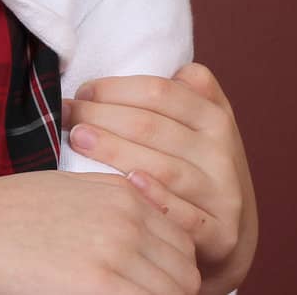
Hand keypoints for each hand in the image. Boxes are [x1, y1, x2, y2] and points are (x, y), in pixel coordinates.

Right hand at [0, 171, 200, 294]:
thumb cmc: (6, 215)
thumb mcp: (70, 193)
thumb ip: (114, 210)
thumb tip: (141, 248)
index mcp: (124, 194)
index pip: (181, 243)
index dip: (169, 272)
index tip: (147, 285)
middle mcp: (128, 219)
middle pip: (184, 273)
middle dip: (167, 292)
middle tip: (131, 293)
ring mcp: (116, 253)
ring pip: (172, 293)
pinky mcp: (99, 286)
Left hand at [64, 63, 256, 294]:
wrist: (230, 233)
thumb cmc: (196, 168)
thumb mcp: (199, 125)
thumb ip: (181, 92)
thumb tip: (142, 61)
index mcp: (215, 117)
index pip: (160, 92)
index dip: (114, 89)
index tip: (82, 92)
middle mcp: (222, 152)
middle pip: (152, 127)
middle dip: (101, 116)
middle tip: (66, 115)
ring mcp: (223, 194)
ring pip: (163, 167)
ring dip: (114, 151)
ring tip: (78, 139)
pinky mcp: (222, 233)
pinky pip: (184, 215)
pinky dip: (155, 198)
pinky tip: (126, 185)